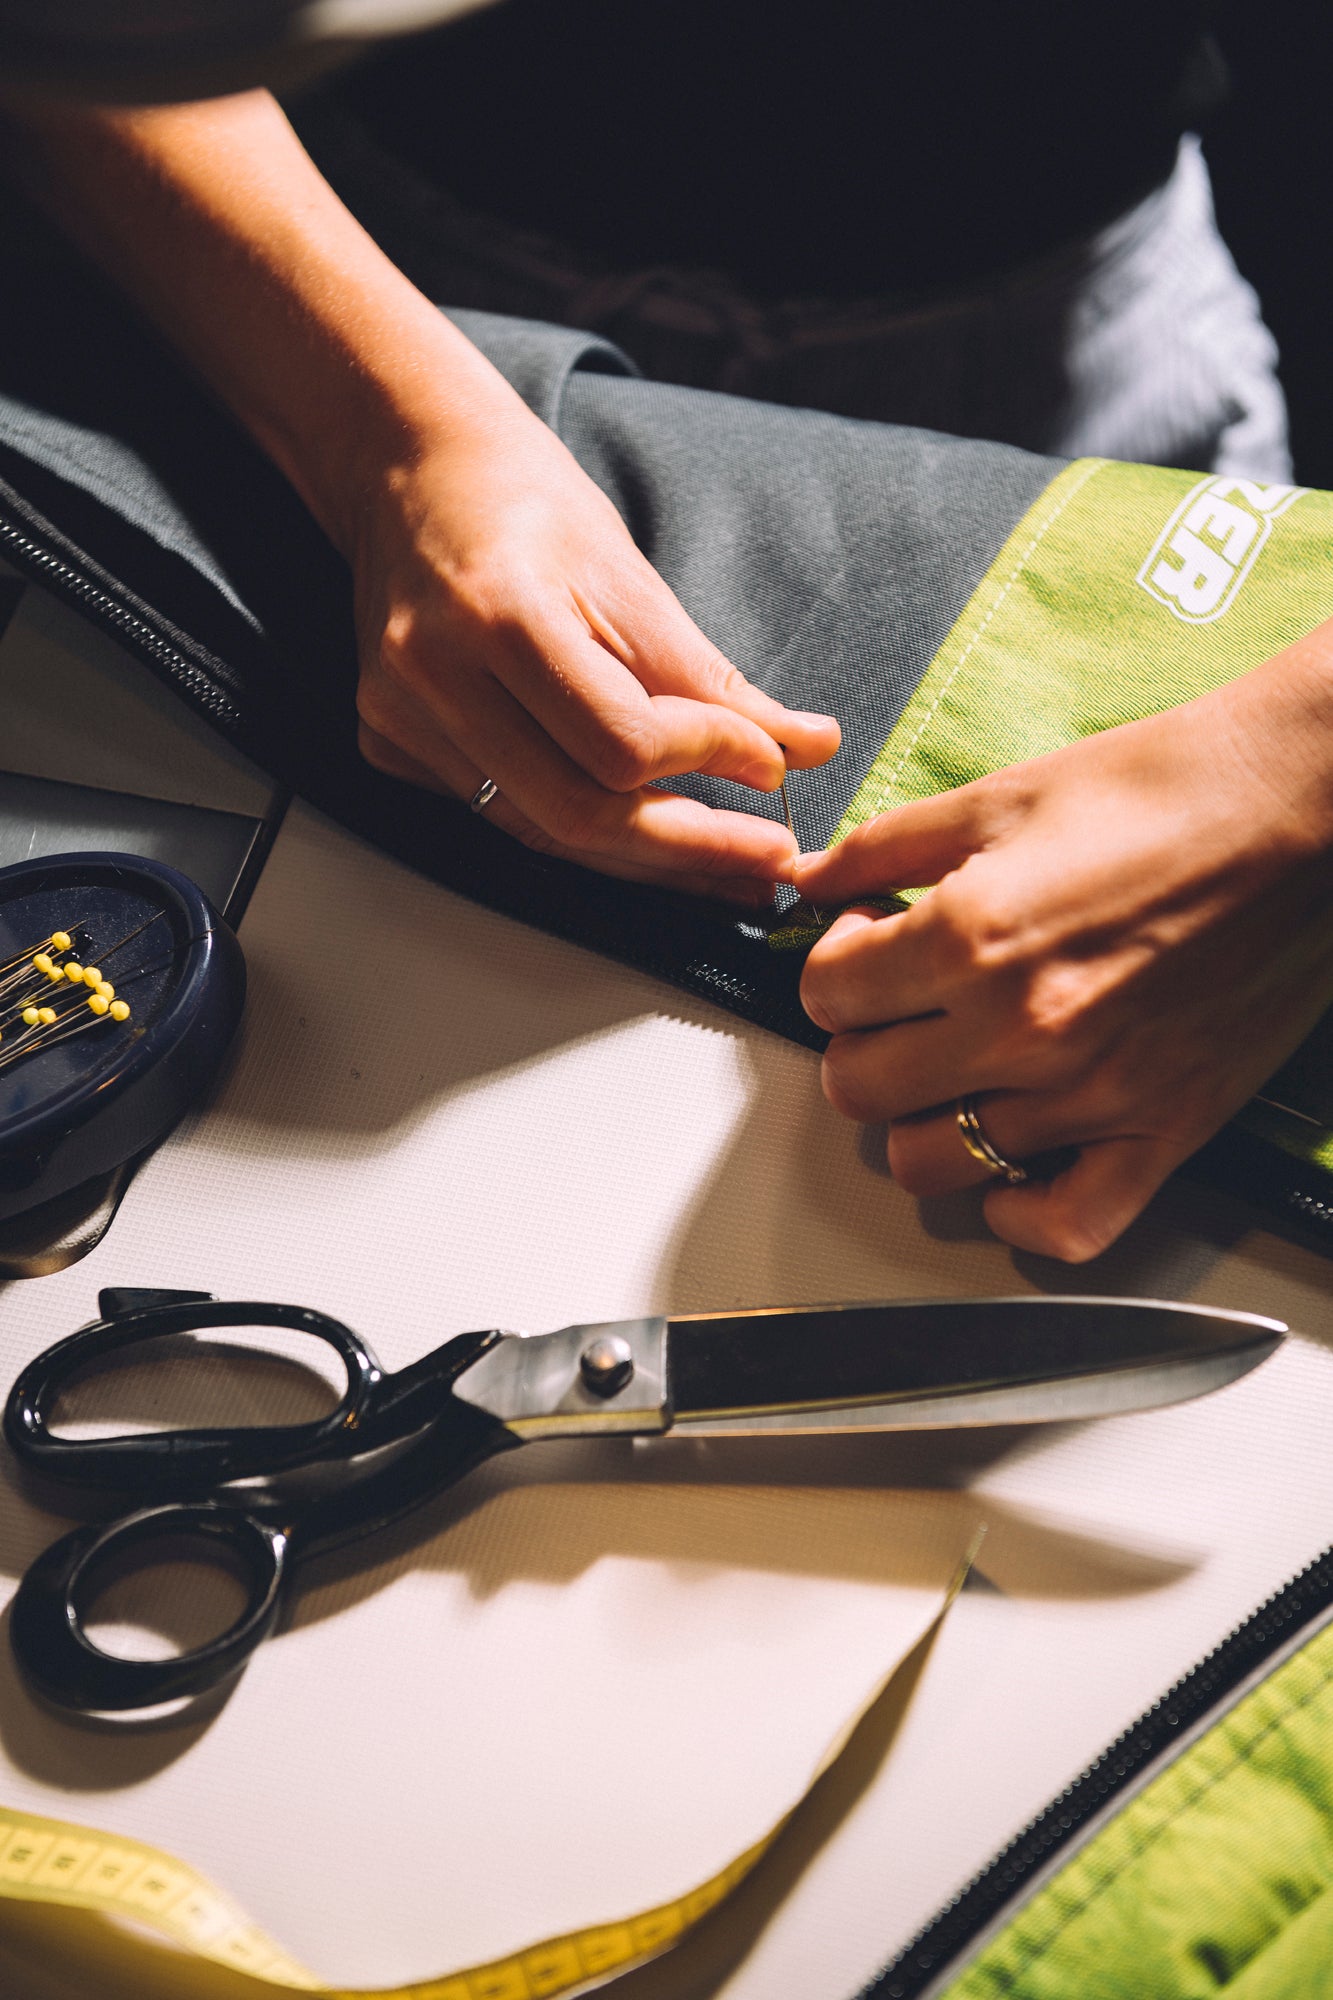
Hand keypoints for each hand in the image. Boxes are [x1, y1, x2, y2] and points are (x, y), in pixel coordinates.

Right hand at [350, 393, 838, 902]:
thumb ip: (709, 677)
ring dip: (645, 857)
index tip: (772, 766)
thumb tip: (805, 748)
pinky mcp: (389, 744)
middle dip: (688, 848)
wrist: (414, 471)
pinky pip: (504, 815)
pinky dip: (581, 830)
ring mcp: (399, 718)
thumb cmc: (528, 506)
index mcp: (499, 616)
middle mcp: (433, 677)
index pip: (620, 741)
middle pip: (577, 813)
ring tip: (727, 865)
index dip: (707, 761)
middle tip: (770, 859)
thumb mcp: (631, 576)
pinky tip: (645, 831)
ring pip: (542, 832)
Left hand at [794, 633, 1332, 1258]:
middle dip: (861, 1041)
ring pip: (931, 1164)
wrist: (1305, 808)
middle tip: (904, 1005)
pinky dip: (1020, 1210)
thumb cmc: (1166, 787)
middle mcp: (1020, 1029)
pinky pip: (1063, 1228)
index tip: (872, 943)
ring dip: (922, 1120)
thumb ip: (886, 845)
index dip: (835, 964)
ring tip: (955, 1071)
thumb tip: (810, 878)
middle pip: (856, 1090)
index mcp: (969, 938)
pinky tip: (1014, 1155)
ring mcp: (1092, 1093)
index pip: (823, 996)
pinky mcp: (1164, 1131)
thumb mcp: (1005, 793)